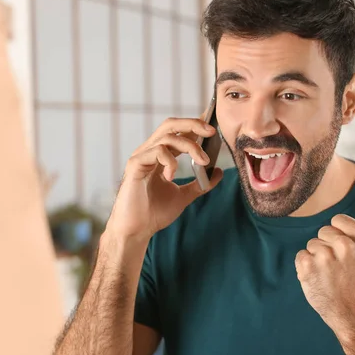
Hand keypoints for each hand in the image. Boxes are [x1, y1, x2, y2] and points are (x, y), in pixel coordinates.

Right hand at [106, 113, 222, 241]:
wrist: (137, 230)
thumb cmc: (154, 213)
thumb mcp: (184, 195)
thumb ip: (201, 183)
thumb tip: (218, 171)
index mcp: (160, 155)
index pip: (178, 131)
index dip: (195, 124)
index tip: (213, 126)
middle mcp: (149, 151)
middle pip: (171, 124)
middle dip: (193, 123)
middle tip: (211, 132)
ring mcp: (141, 157)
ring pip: (167, 136)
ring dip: (190, 146)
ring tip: (203, 162)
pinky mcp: (135, 165)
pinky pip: (156, 151)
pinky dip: (170, 161)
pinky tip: (171, 177)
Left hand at [295, 214, 354, 335]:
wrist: (352, 311)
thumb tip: (337, 221)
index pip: (337, 220)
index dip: (338, 234)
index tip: (343, 250)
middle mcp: (346, 245)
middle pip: (323, 231)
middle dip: (327, 246)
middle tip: (337, 266)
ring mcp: (326, 256)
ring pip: (312, 244)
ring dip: (316, 258)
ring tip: (329, 275)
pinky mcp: (309, 267)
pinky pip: (301, 256)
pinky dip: (305, 267)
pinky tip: (318, 279)